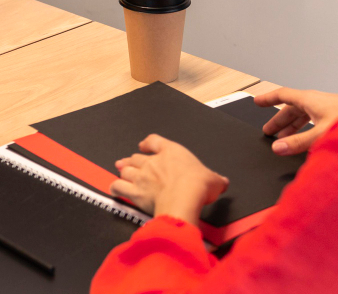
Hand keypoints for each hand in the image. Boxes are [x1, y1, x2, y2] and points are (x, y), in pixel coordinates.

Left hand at [110, 134, 228, 224]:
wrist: (184, 197)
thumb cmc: (198, 185)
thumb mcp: (214, 180)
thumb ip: (217, 179)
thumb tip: (223, 182)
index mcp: (171, 152)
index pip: (155, 141)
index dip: (148, 143)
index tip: (144, 145)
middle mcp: (153, 162)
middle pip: (137, 157)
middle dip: (132, 160)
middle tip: (129, 161)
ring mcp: (142, 176)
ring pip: (126, 169)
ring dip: (123, 170)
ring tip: (120, 170)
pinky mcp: (135, 192)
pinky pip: (119, 187)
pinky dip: (115, 187)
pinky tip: (114, 189)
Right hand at [254, 88, 337, 155]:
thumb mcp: (320, 134)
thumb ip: (298, 142)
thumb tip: (278, 148)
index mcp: (310, 99)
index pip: (282, 95)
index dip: (268, 99)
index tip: (257, 101)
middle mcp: (317, 102)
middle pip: (292, 108)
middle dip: (278, 120)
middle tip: (268, 131)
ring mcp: (328, 108)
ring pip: (303, 115)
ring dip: (292, 126)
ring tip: (284, 139)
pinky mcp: (337, 116)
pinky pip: (314, 120)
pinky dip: (305, 129)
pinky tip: (308, 140)